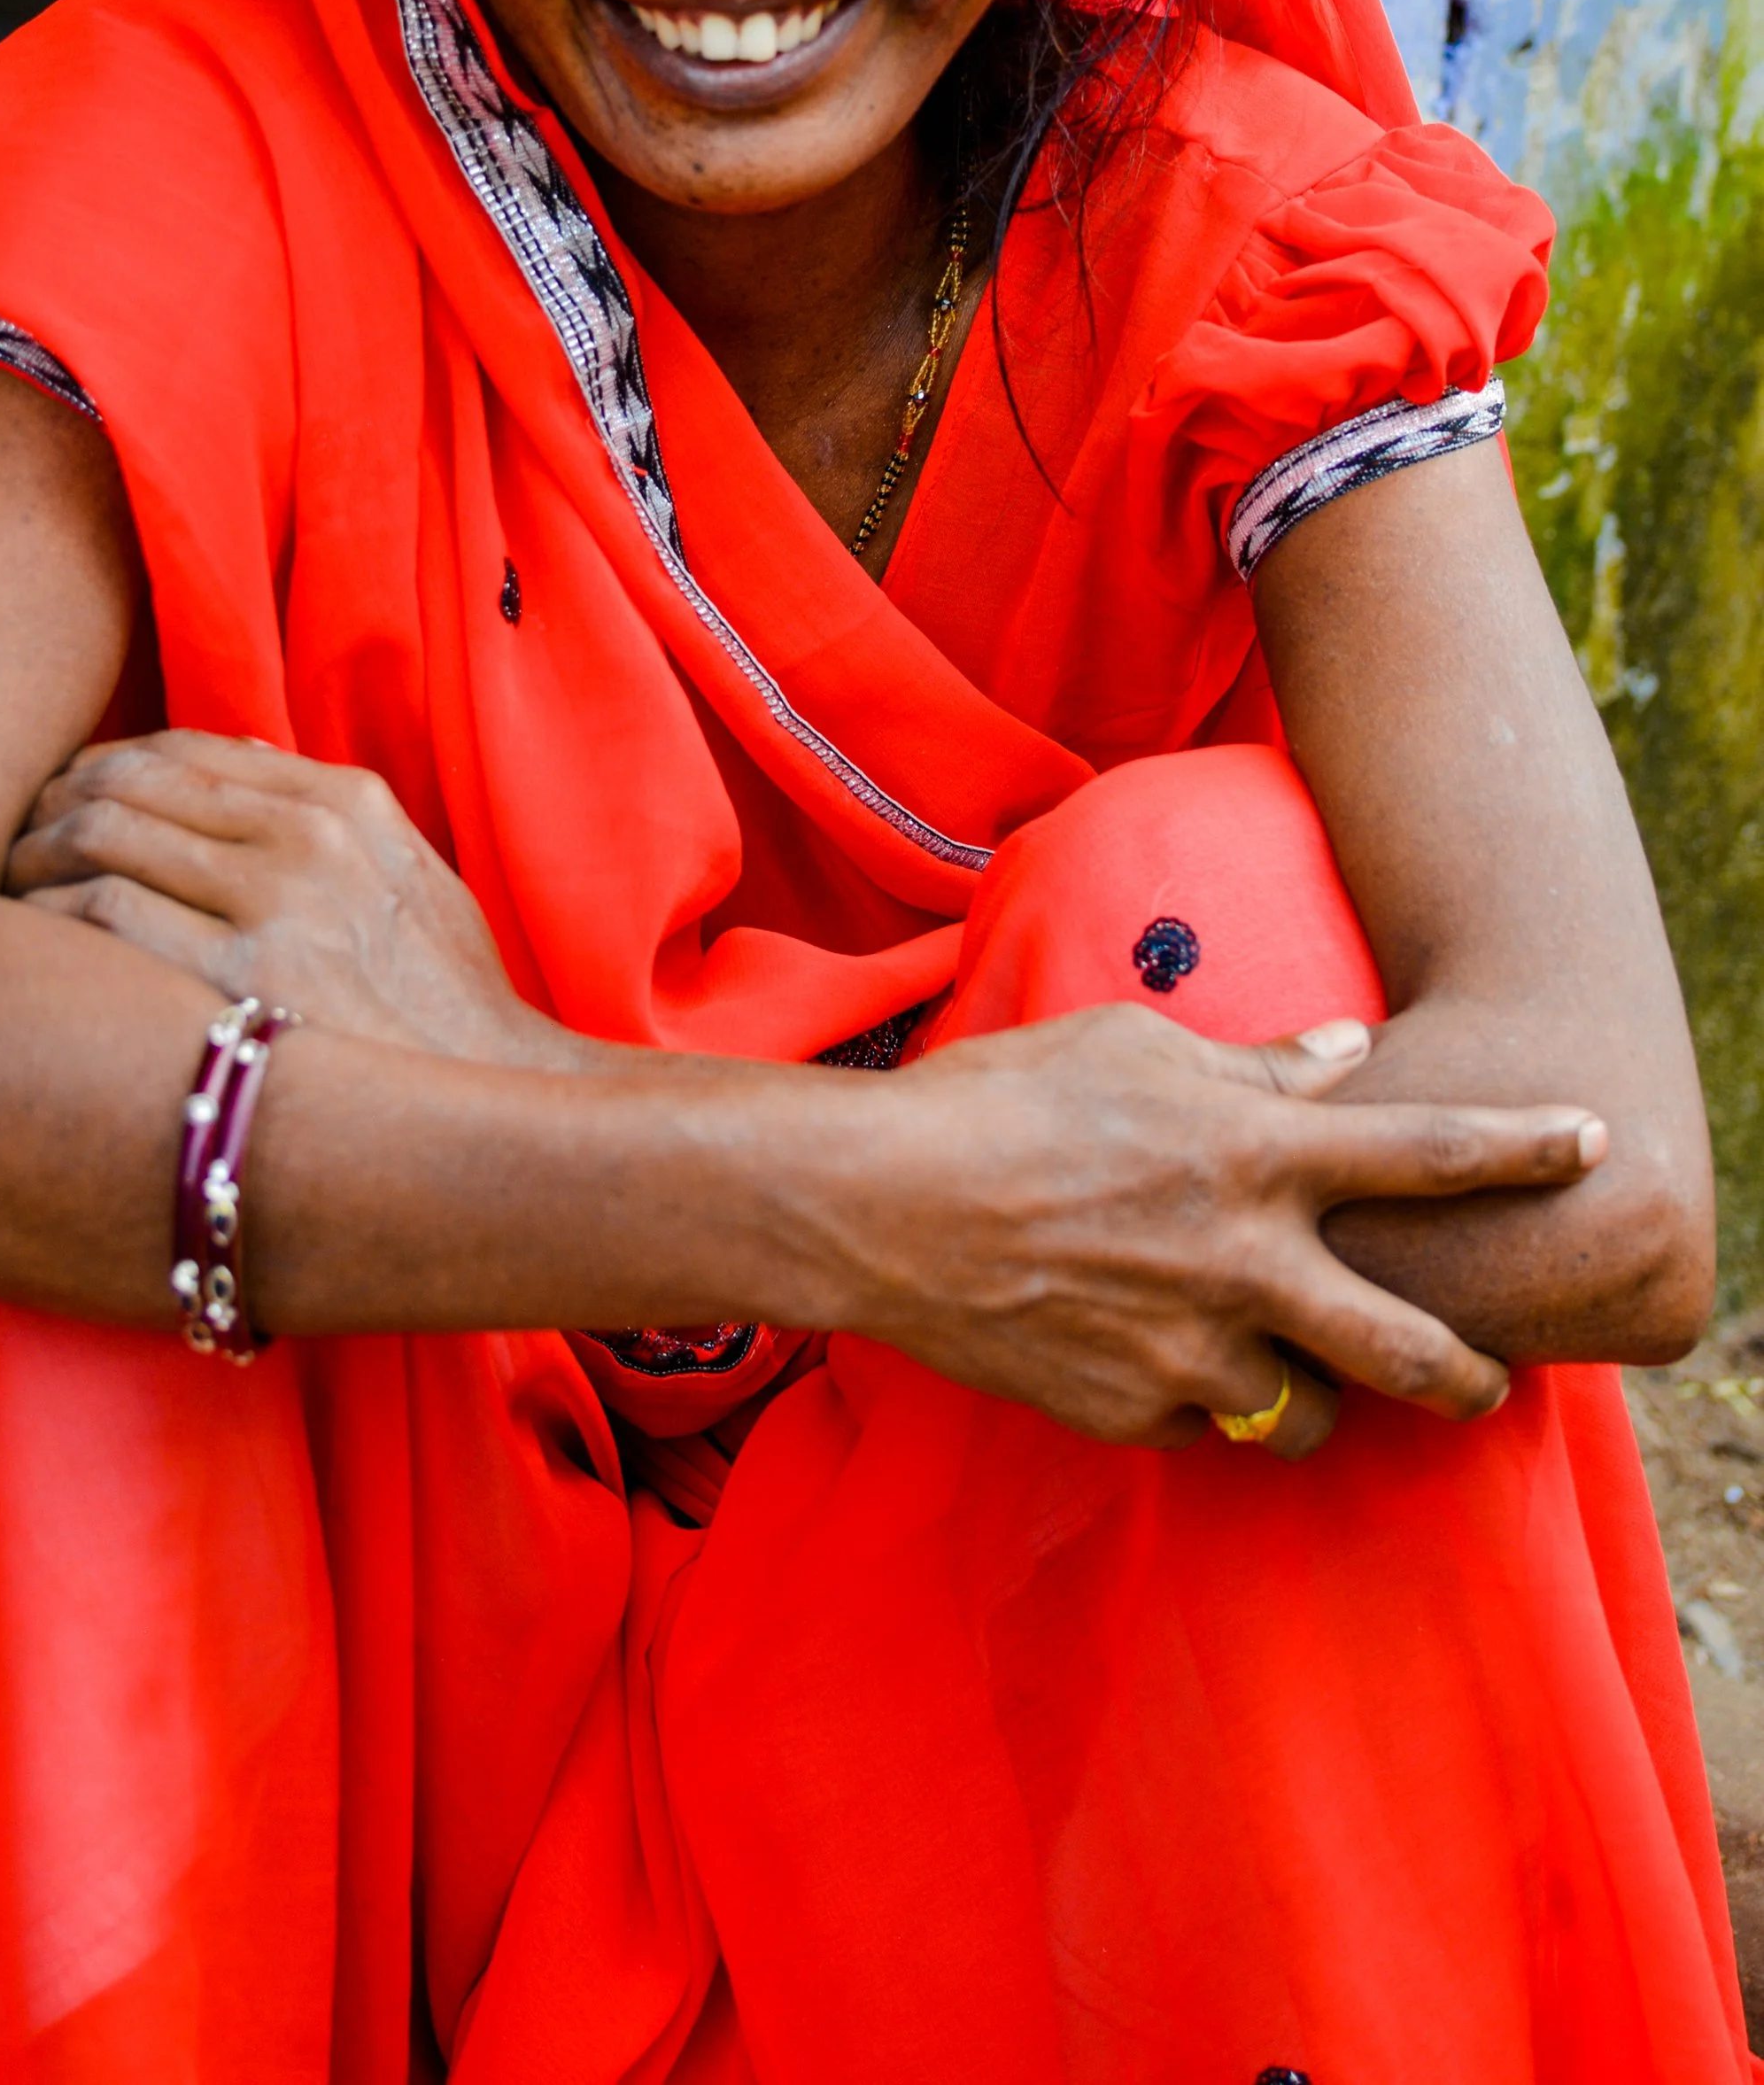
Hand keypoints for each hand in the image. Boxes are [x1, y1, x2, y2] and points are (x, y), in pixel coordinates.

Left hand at [7, 732, 566, 1070]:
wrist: (499, 1104)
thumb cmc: (445, 1007)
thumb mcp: (412, 881)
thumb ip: (330, 818)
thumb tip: (237, 758)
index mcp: (345, 803)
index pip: (186, 748)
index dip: (103, 767)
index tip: (62, 802)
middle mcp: (308, 836)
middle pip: (131, 780)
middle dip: (52, 805)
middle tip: (9, 845)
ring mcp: (276, 904)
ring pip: (104, 833)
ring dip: (34, 855)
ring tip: (2, 893)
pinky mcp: (240, 981)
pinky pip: (104, 911)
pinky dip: (47, 916)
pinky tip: (27, 947)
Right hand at [834, 1005, 1609, 1458]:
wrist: (880, 1207)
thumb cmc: (1001, 1099)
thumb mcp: (1132, 1048)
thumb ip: (1253, 1068)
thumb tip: (1344, 1057)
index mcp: (1254, 1153)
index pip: (1428, 1151)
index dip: (1524, 1146)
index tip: (1592, 1140)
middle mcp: (1246, 1262)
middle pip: (1413, 1349)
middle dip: (1469, 1375)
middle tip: (1485, 1380)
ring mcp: (1194, 1352)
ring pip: (1313, 1415)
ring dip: (1315, 1396)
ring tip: (1282, 1365)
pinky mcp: (1135, 1415)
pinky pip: (1205, 1424)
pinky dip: (1198, 1398)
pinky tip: (1148, 1350)